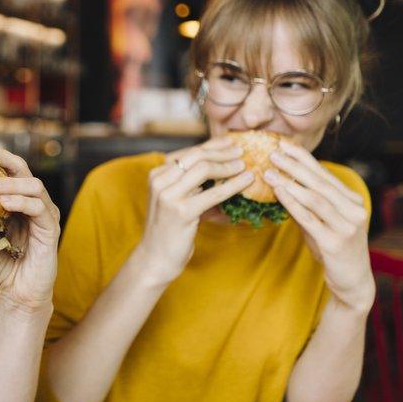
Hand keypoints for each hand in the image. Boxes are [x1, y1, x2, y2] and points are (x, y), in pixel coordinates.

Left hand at [0, 143, 58, 312]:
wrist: (17, 295)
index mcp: (16, 200)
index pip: (6, 168)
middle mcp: (33, 202)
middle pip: (21, 167)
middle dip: (0, 158)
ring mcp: (45, 214)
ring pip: (33, 184)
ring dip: (9, 182)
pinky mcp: (51, 229)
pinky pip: (39, 208)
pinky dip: (21, 202)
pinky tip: (4, 203)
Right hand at [133, 136, 254, 284]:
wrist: (155, 258)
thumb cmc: (170, 230)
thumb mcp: (176, 200)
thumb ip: (192, 184)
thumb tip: (223, 167)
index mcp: (157, 174)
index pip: (189, 152)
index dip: (213, 145)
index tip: (231, 143)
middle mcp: (160, 180)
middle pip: (197, 156)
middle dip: (223, 151)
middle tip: (242, 151)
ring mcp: (169, 195)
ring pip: (204, 168)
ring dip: (229, 165)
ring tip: (245, 165)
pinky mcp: (182, 211)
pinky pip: (214, 193)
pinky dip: (234, 184)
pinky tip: (247, 180)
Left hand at [264, 140, 374, 312]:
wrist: (352, 282)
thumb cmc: (333, 249)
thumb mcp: (320, 222)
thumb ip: (306, 205)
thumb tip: (282, 183)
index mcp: (352, 200)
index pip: (325, 174)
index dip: (304, 158)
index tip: (284, 145)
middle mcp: (353, 209)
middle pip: (319, 182)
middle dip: (295, 165)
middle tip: (273, 152)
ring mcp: (347, 226)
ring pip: (315, 198)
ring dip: (290, 182)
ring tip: (269, 171)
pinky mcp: (335, 241)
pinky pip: (310, 218)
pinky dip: (292, 203)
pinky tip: (278, 193)